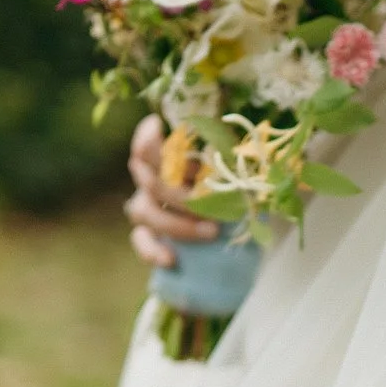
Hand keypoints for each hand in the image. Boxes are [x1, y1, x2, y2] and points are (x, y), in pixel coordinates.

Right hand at [125, 115, 217, 268]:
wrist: (224, 225)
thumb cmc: (227, 188)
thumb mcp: (230, 172)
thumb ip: (228, 165)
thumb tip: (244, 170)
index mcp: (167, 160)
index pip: (145, 146)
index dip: (147, 139)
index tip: (157, 127)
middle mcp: (150, 180)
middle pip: (152, 182)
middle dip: (184, 196)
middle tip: (216, 210)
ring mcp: (145, 206)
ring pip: (144, 211)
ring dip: (177, 223)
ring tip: (211, 232)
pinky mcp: (146, 234)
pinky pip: (141, 242)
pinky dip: (152, 251)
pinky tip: (171, 259)